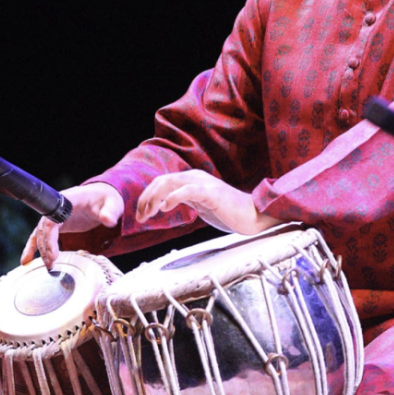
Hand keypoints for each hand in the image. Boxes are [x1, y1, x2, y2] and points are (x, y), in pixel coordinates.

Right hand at [21, 182, 123, 268]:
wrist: (103, 195)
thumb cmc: (106, 198)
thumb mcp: (113, 204)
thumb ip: (110, 212)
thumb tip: (108, 221)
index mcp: (68, 200)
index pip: (52, 220)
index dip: (49, 237)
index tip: (53, 254)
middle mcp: (57, 208)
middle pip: (44, 229)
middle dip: (45, 248)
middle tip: (51, 264)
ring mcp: (55, 216)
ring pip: (40, 234)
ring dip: (41, 250)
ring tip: (48, 266)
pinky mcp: (56, 224)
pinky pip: (41, 236)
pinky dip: (33, 247)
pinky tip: (26, 260)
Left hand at [135, 169, 281, 236]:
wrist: (253, 215)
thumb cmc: (229, 212)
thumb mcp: (201, 204)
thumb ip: (186, 200)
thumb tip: (164, 204)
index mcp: (193, 180)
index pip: (162, 182)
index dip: (147, 196)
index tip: (141, 214)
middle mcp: (196, 177)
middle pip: (162, 180)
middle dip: (146, 198)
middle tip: (140, 217)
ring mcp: (204, 184)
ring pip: (170, 183)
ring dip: (154, 199)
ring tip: (149, 214)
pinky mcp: (211, 193)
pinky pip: (187, 191)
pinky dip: (173, 197)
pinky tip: (165, 208)